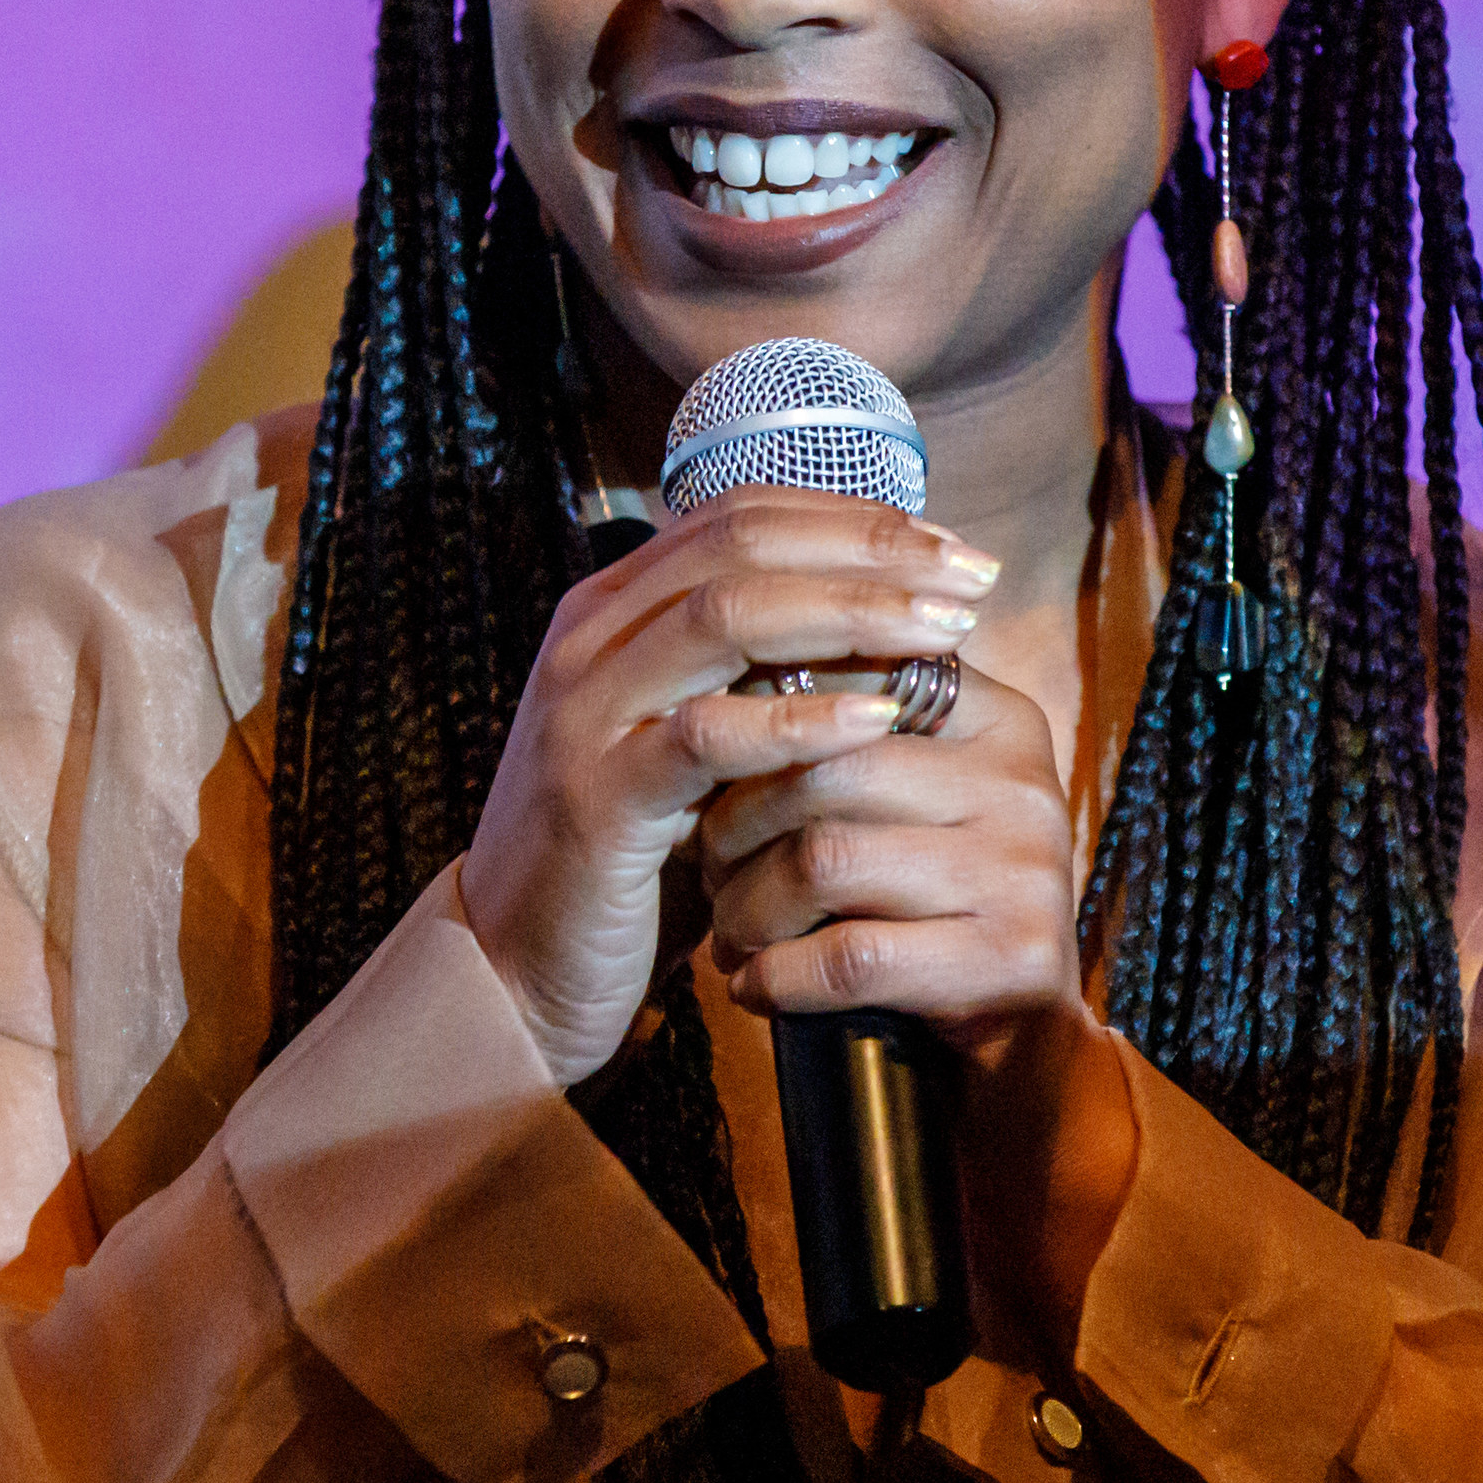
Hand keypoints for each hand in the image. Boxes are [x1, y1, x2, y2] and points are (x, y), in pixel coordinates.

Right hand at [458, 491, 997, 1087]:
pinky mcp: (599, 796)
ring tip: (943, 631)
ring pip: (727, 616)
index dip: (852, 517)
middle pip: (743, 543)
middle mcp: (591, 638)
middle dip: (869, 549)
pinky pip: (709, 735)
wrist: (513, 969)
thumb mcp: (693, 745)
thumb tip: (887, 619)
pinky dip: (801, 720)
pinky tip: (879, 718)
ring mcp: (587, 711)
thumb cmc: (629, 854)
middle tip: (969, 576)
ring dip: (851, 613)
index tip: (948, 545)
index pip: (741, 513)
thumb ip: (755, 676)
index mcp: (613, 608)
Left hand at [696, 666, 1137, 1358]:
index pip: (855, 680)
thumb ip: (850, 727)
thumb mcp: (912, 795)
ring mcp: (1025, 870)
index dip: (761, 725)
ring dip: (747, 906)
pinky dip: (777, 976)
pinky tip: (752, 986)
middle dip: (737, 824)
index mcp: (997, 716)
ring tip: (727, 932)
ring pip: (825, 860)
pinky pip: (850, 956)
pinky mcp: (1012, 959)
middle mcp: (1022, 780)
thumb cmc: (931, 897)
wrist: (1025, 1033)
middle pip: (825, 770)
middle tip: (704, 866)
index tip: (711, 768)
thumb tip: (720, 665)